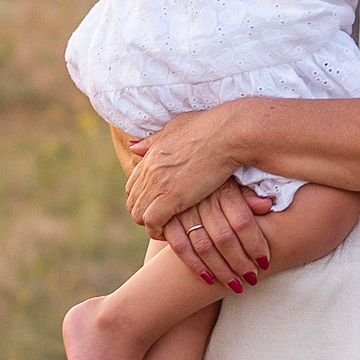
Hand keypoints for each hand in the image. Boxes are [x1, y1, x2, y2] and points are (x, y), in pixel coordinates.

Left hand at [126, 105, 259, 230]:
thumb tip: (134, 146)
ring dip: (151, 224)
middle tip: (164, 220)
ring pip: (138, 215)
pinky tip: (172, 232)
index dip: (143, 199)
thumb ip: (154, 140)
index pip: (132, 186)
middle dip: (145, 214)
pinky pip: (151, 222)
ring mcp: (158, 184)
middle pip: (132, 202)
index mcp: (150, 156)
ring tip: (169, 228)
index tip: (159, 206)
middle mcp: (149, 170)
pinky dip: (158, 231)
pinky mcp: (171, 197)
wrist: (226, 133)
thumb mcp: (176, 128)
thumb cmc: (209, 127)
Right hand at [161, 186, 271, 290]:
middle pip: (225, 238)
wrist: (181, 170)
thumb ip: (249, 194)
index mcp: (224, 189)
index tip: (265, 262)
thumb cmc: (216, 180)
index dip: (255, 245)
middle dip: (240, 263)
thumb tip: (267, 204)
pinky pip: (180, 247)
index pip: (243, 222)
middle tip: (252, 279)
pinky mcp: (166, 220)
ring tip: (237, 286)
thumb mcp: (234, 180)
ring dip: (221, 270)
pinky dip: (194, 266)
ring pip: (204, 247)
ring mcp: (183, 211)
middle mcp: (204, 200)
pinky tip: (209, 280)